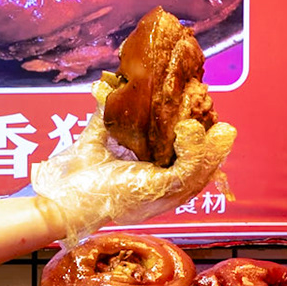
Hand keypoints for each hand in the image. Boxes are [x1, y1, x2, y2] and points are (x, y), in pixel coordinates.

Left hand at [31, 82, 235, 243]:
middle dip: (214, 146)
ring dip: (212, 148)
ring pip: (202, 172)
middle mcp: (164, 192)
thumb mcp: (98, 139)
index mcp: (154, 182)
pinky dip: (195, 150)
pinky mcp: (161, 191)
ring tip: (220, 127)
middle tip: (221, 124)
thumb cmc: (79, 178)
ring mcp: (164, 194)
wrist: (65, 198)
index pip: (187, 164)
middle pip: (202, 169)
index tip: (201, 119)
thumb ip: (107, 115)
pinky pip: (189, 171)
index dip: (198, 143)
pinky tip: (191, 129)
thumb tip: (106, 87)